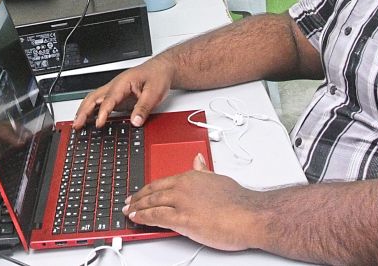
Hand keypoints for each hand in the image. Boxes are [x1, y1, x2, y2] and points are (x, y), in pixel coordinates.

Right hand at [71, 57, 172, 127]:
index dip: (103, 112)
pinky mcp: (116, 96)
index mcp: (123, 83)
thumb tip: (135, 122)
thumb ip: (144, 108)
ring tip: (77, 123)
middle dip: (83, 111)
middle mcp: (115, 85)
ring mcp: (114, 90)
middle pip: (94, 97)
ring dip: (84, 110)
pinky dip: (91, 110)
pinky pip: (100, 103)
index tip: (98, 124)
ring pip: (94, 99)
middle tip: (77, 124)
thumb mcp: (154, 93)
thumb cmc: (157, 76)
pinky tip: (88, 119)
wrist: (161, 69)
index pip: (109, 99)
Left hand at [124, 154, 257, 251]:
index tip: (141, 192)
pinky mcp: (183, 219)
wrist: (249, 215)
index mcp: (191, 176)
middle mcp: (183, 186)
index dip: (148, 188)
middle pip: (153, 191)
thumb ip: (203, 170)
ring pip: (152, 203)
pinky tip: (136, 218)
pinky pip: (156, 217)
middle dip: (138, 197)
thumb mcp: (218, 178)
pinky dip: (143, 217)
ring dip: (137, 207)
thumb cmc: (239, 201)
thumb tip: (197, 159)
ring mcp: (182, 202)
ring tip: (128, 211)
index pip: (163, 181)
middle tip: (128, 202)